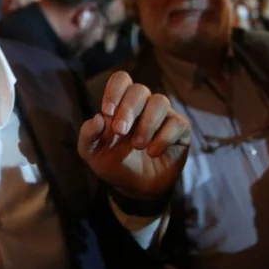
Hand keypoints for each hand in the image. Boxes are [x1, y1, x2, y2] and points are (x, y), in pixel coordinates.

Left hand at [78, 71, 190, 199]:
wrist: (135, 188)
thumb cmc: (112, 163)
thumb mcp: (91, 153)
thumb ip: (88, 135)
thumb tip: (97, 117)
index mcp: (120, 103)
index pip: (121, 80)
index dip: (114, 91)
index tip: (107, 112)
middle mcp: (143, 104)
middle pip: (139, 90)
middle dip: (128, 109)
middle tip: (120, 132)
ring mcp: (162, 115)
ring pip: (159, 101)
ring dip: (146, 124)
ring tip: (137, 146)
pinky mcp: (180, 130)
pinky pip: (177, 122)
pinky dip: (164, 137)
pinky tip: (153, 152)